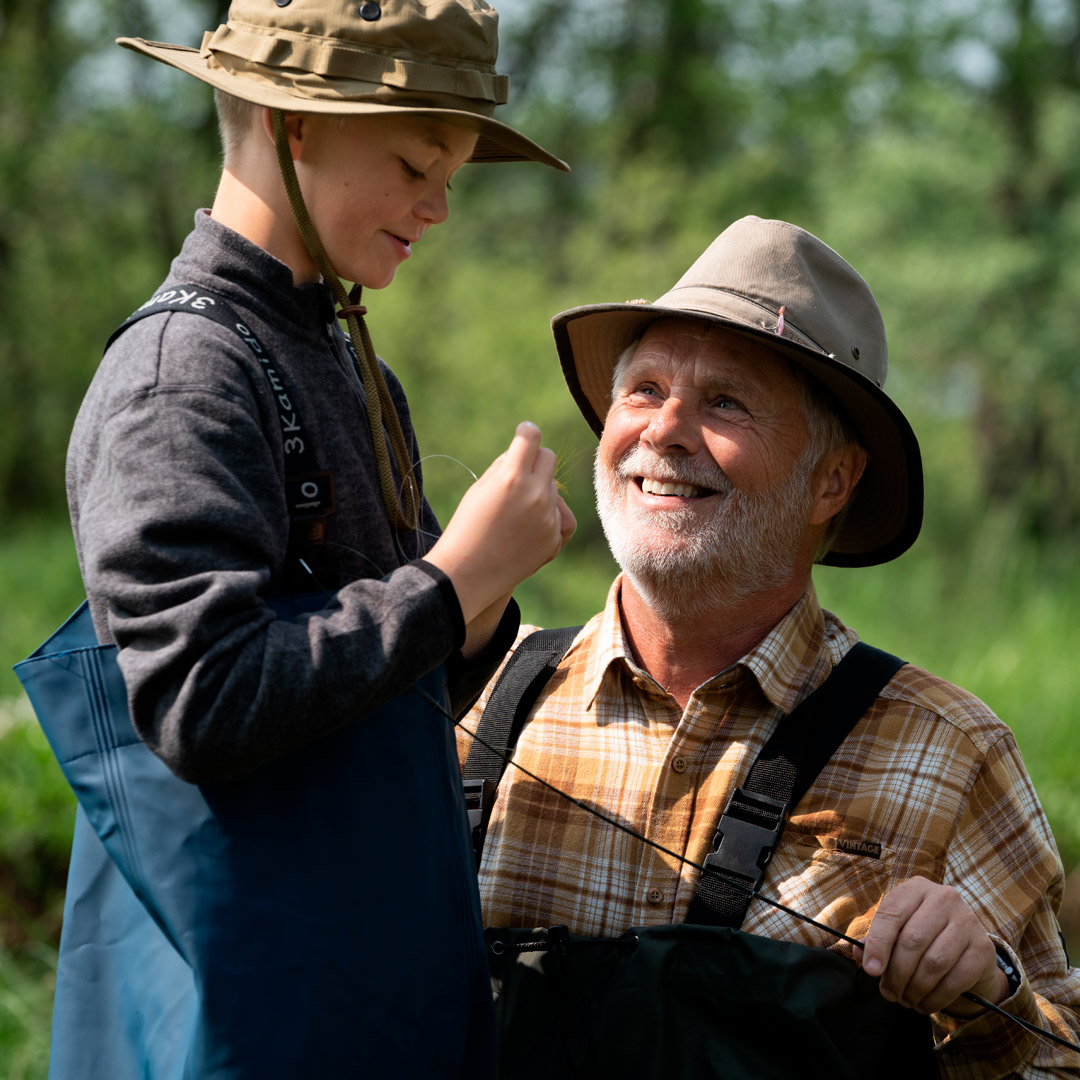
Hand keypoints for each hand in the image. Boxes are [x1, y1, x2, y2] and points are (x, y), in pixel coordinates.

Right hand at [425, 422, 575, 624]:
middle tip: (520, 472)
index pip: (531, 438)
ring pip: (553, 488)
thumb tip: (527, 452)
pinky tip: (533, 522)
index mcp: (511, 477)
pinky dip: (550, 516)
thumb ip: (505, 466)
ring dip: (539, 492)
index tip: (524, 433)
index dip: (526, 432)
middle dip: (535, 460)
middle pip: (548, 458)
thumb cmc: (468, 527)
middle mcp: (534, 494)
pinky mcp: (554, 538)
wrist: (469, 572)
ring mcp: (547, 517)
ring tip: (515, 512)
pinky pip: (562, 515)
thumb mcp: (479, 488)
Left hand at [855, 876, 1007, 1015]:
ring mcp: (968, 921)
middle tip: (888, 993)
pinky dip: (936, 998)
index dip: (878, 944)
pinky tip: (925, 1004)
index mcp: (916, 888)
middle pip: (913, 940)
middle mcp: (944, 898)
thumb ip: (877, 940)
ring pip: (934, 962)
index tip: (871, 970)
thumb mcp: (898, 929)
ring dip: (915, 988)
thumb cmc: (923, 935)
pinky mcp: (983, 948)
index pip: (891, 913)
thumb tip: (860, 954)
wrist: (967, 947)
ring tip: (905, 1000)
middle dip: (896, 973)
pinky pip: (955, 980)